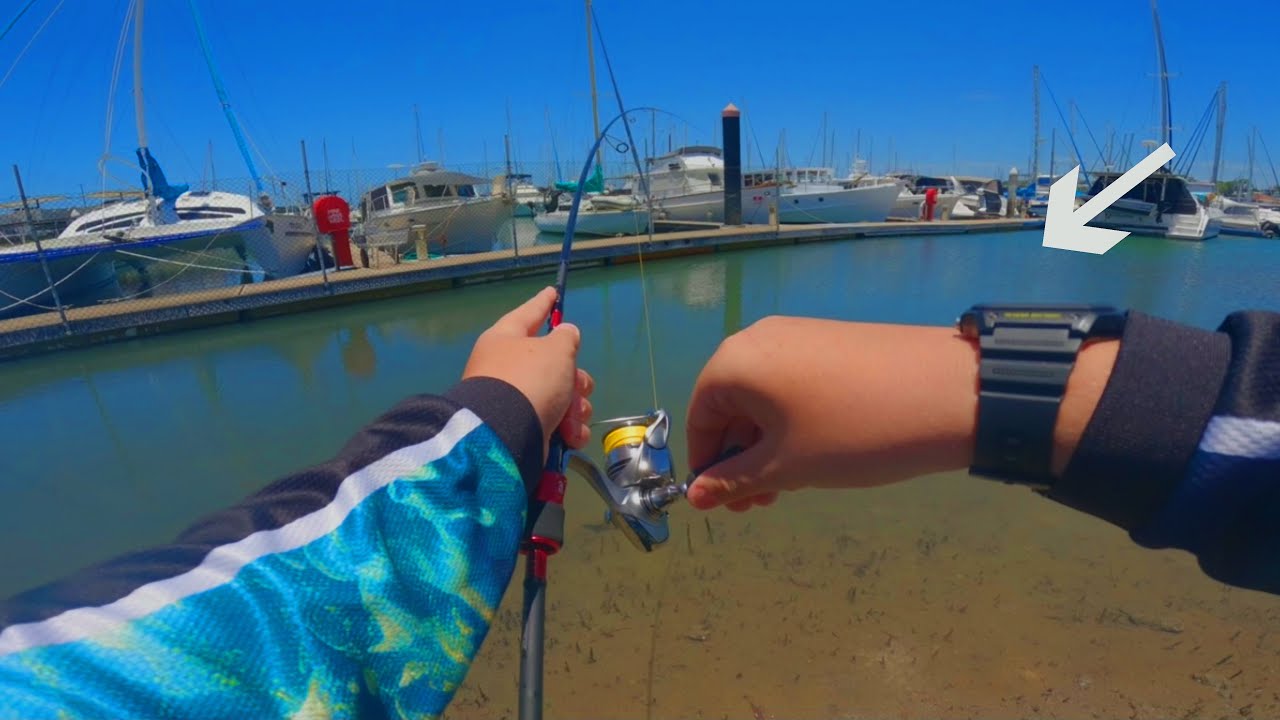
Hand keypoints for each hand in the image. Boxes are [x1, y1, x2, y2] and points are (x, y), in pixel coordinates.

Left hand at [463, 287, 594, 457]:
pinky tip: (570, 436)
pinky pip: (557, 423)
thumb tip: (564, 334)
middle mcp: (507, 368)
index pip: (529, 313)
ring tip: (572, 418)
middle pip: (553, 364)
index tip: (553, 292)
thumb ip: (565, 338)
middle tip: (578, 385)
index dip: (544, 303)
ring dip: (576, 408)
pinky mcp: (523, 430)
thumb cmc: (529, 380)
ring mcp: (514, 401)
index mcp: (506, 340)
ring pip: (561, 396)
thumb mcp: (555, 350)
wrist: (505, 434)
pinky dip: (568, 430)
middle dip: (575, 378)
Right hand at [684, 315, 1118, 512]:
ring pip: (763, 399)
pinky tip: (816, 452)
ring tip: (790, 485)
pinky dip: (792, 421)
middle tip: (761, 504)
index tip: (726, 505)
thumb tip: (695, 495)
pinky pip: (792, 384)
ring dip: (766, 445)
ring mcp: (797, 335)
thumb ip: (734, 480)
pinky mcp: (830, 339)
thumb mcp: (787, 466)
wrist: (948, 392)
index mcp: (734, 363)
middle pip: (729, 407)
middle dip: (738, 459)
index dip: (707, 466)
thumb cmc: (854, 432)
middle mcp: (757, 339)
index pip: (698, 419)